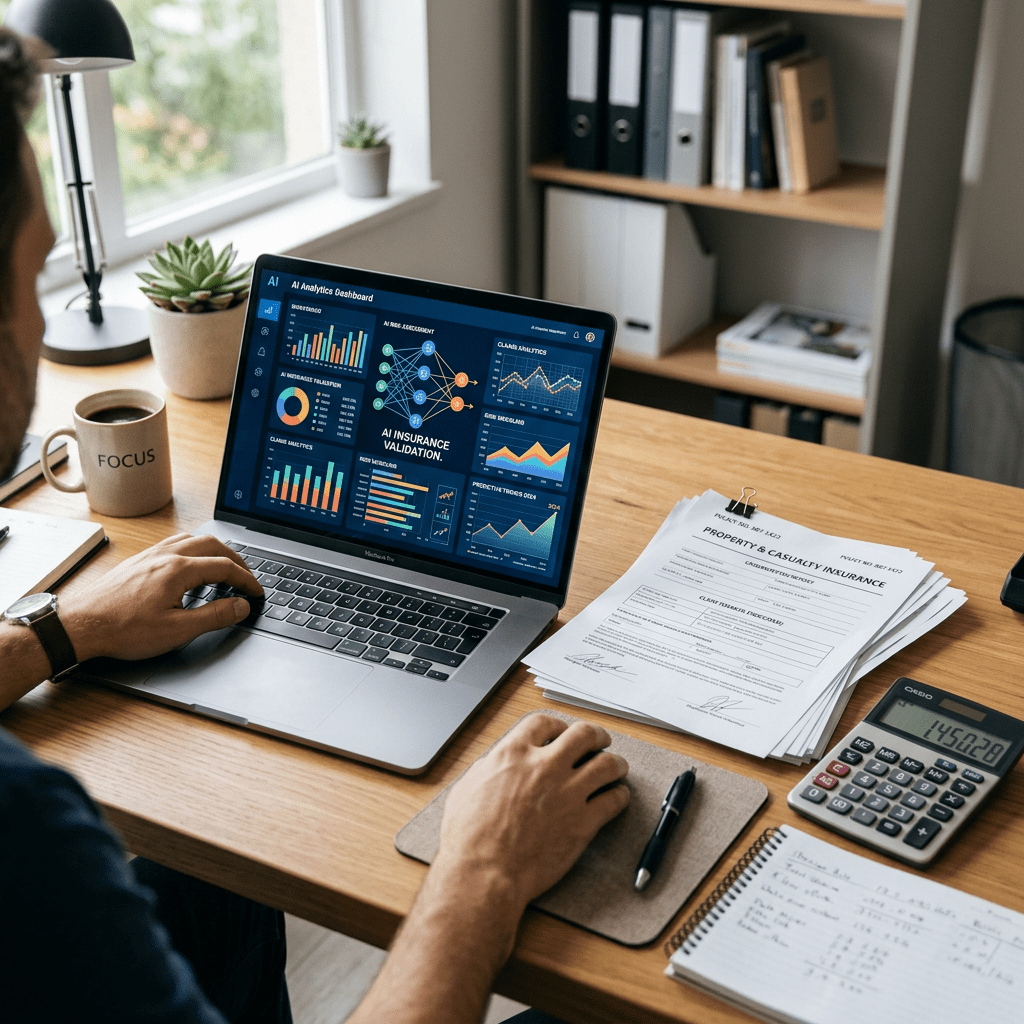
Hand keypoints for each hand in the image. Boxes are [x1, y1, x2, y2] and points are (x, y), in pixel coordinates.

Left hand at [59, 533, 263, 662]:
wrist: (80, 625)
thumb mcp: (177, 630)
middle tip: (247, 578)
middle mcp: (166, 555)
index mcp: (179, 569)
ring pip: (192, 539)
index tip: (257, 593)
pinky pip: (173, 544)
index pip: (225, 567)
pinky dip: (193, 550)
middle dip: (235, 560)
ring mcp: (150, 555)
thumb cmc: (123, 630)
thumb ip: (215, 616)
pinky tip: (189, 566)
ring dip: (214, 551)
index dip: (247, 580)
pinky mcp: (138, 561)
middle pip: (212, 544)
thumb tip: (241, 606)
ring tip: (223, 568)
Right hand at [435, 714, 629, 913]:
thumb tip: (497, 764)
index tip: (562, 732)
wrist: (484, 873)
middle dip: (595, 735)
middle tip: (600, 741)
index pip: (544, 723)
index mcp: (514, 754)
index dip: (557, 725)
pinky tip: (618, 797)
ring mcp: (567, 793)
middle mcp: (544, 767)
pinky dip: (619, 796)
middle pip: (583, 734)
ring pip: (606, 764)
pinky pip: (613, 800)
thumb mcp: (468, 788)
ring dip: (615, 763)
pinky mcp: (583, 822)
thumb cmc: (468, 837)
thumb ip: (489, 769)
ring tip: (618, 767)